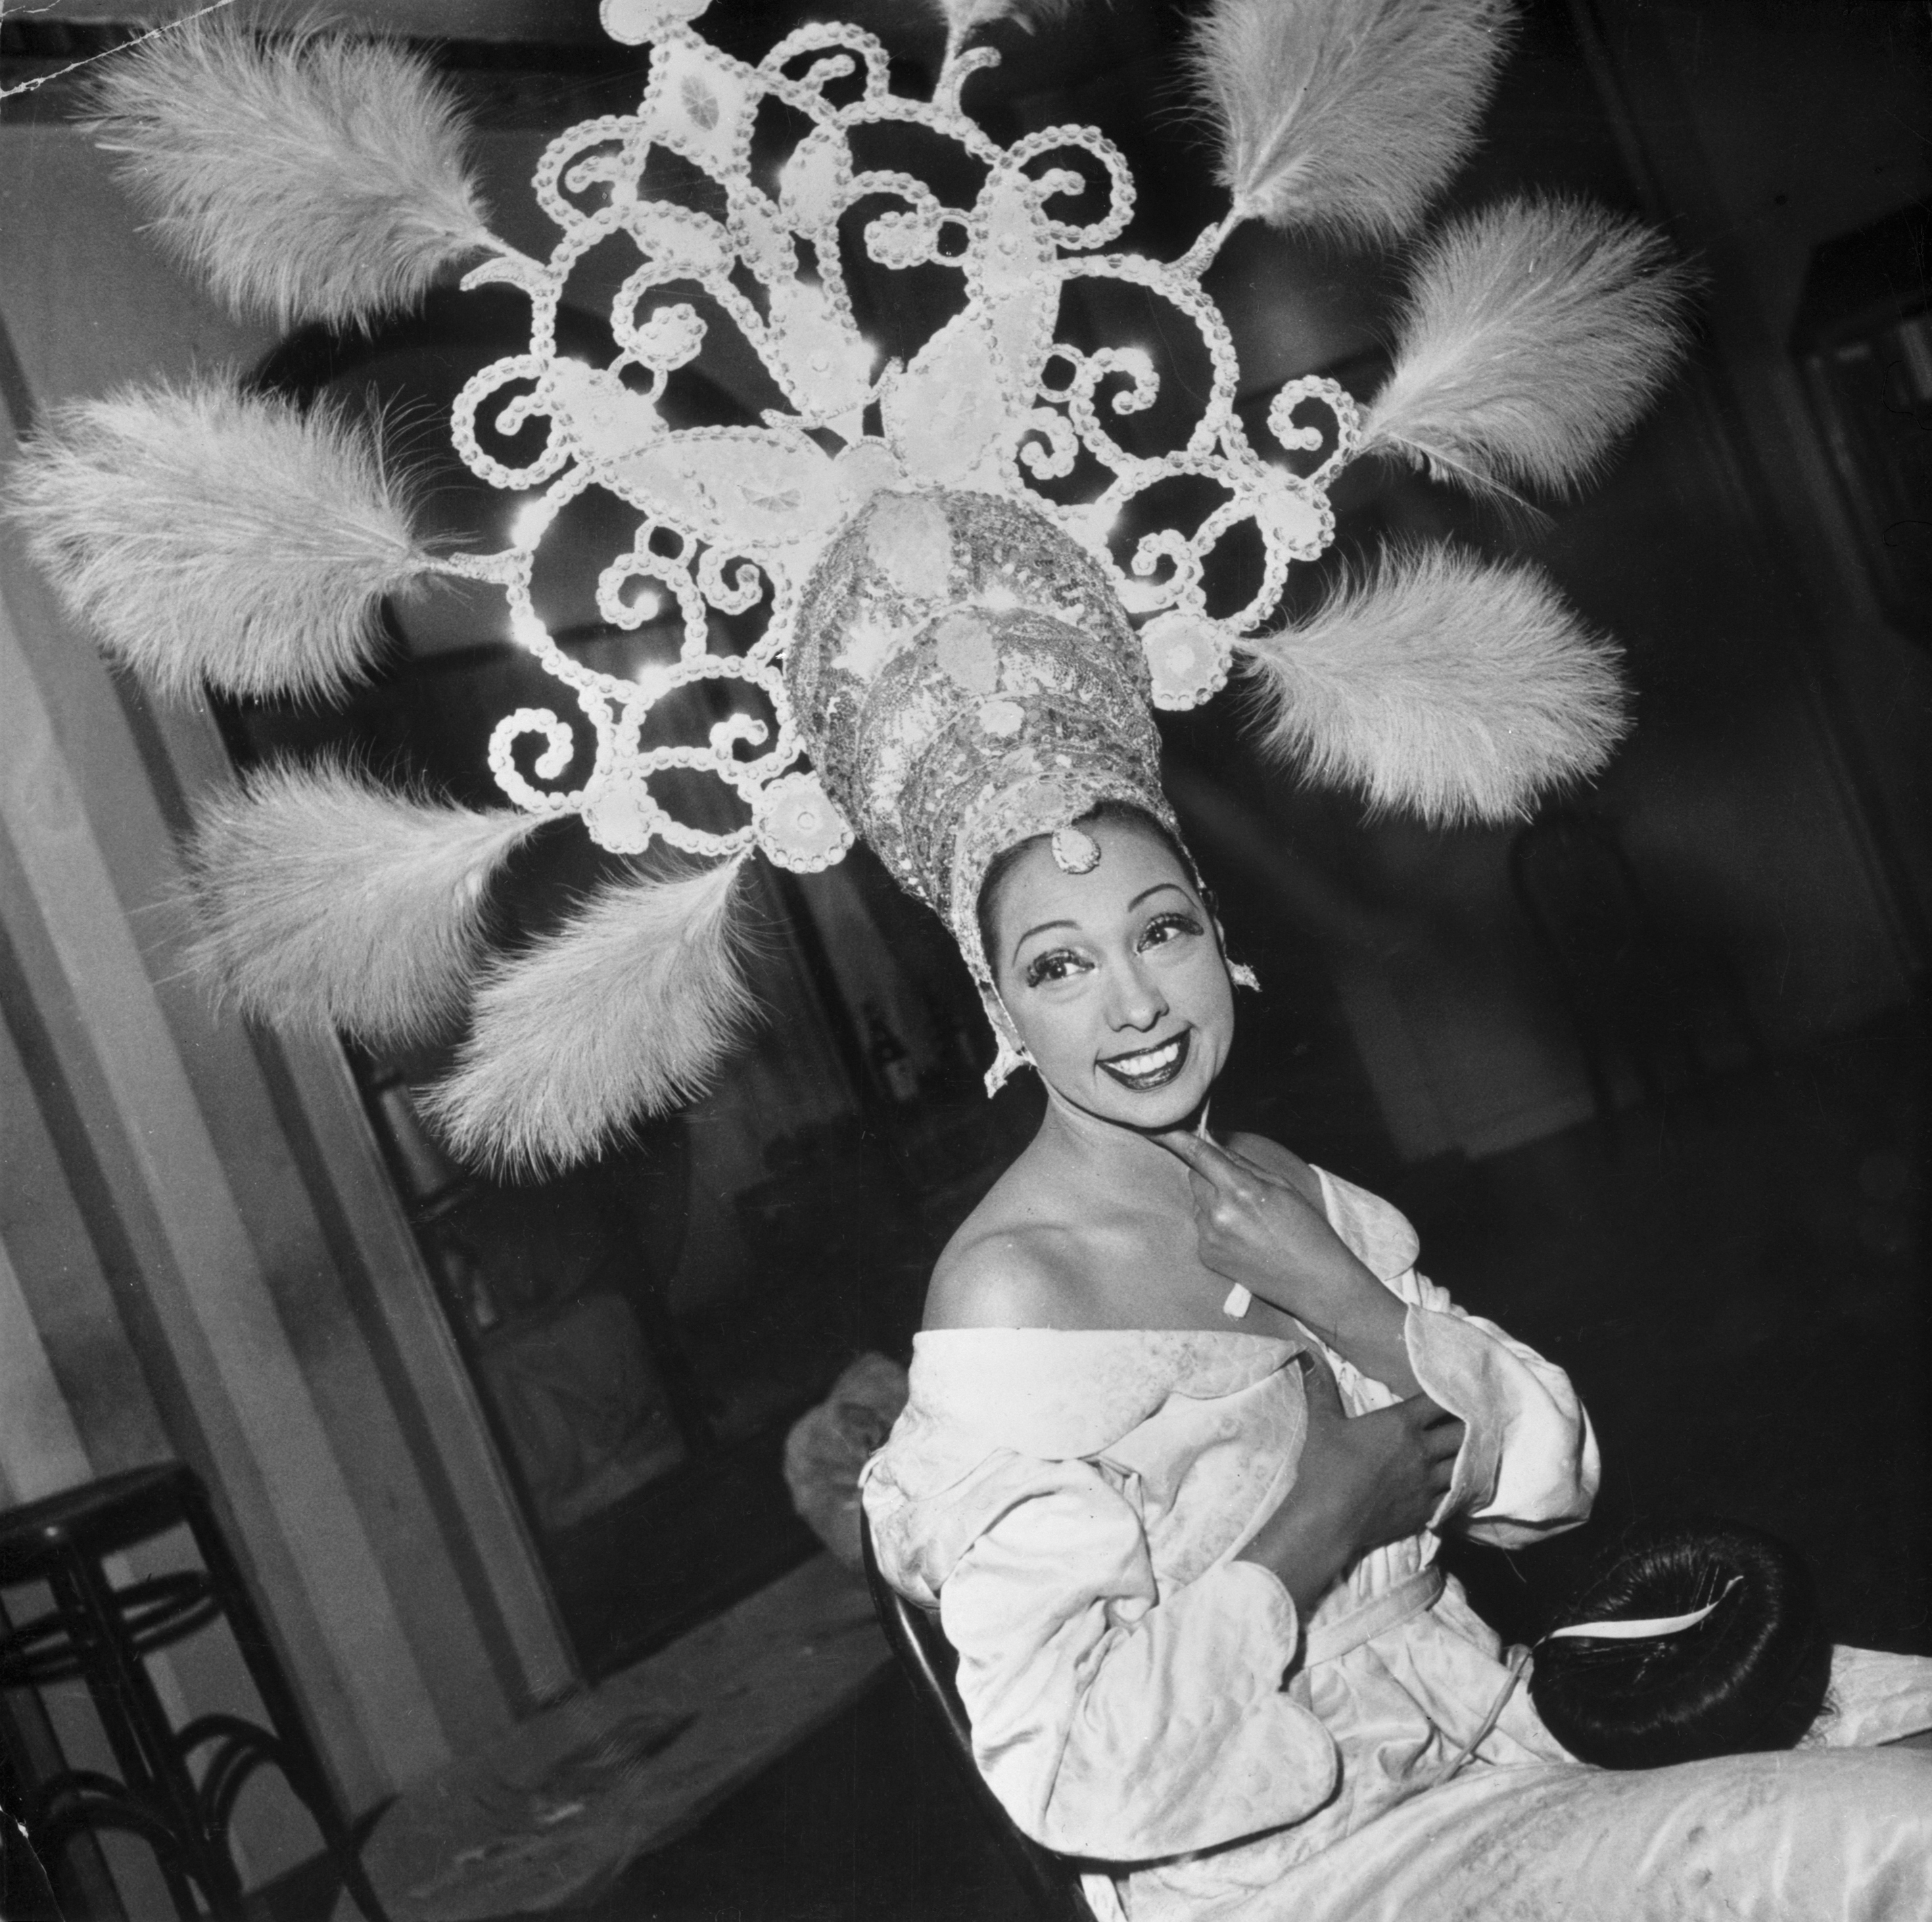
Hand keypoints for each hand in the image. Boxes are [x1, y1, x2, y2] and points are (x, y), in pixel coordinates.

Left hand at [1157, 1130, 1418, 1390]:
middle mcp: (1218, 1213)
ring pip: (1199, 1203)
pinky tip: (1243, 1239)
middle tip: (1241, 1189)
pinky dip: (1215, 1227)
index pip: (1200, 1156)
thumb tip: (1216, 1145)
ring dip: (1214, 1203)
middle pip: (1196, 1178)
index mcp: (1240, 1190)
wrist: (1314, 1282)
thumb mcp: (1282, 1187)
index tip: (1163, 1128)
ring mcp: (1209, 1237)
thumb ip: (1244, 1165)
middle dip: (1211, 1176)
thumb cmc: (1307, 1230)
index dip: (1179, 1139)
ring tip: (1249, 1221)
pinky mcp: (1206, 1256)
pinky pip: (1202, 1227)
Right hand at [1237, 1355, 1464, 1612]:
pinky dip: (1461, 1487)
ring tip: (1469, 1451)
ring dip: (1468, 1456)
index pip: (1439, 1401)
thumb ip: (1321, 1389)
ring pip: (1466, 1464)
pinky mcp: (1427, 1509)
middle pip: (1462, 1432)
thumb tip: (1307, 1357)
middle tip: (1469, 1421)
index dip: (1451, 1395)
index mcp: (1400, 1424)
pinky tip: (1459, 1484)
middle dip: (1469, 1425)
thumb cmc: (1325, 1469)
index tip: (1455, 1392)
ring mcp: (1427, 1482)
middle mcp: (1421, 1450)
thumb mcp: (1322, 1424)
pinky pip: (1457, 1495)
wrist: (1328, 1522)